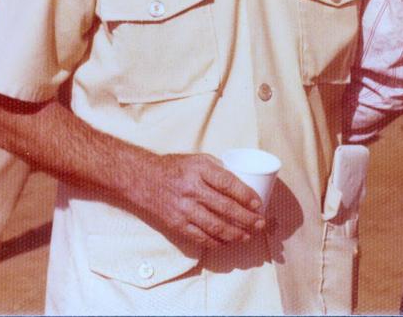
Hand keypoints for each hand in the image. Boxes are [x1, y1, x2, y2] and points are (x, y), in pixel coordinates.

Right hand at [131, 153, 266, 249]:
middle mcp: (192, 190)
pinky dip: (217, 242)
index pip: (228, 184)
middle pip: (225, 208)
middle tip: (260, 223)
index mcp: (200, 170)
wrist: (142, 180)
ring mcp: (184, 209)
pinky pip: (200, 237)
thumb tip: (243, 181)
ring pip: (215, 227)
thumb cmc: (174, 168)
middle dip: (247, 218)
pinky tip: (228, 242)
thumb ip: (219, 169)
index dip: (246, 195)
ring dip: (235, 234)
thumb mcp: (198, 160)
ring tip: (248, 236)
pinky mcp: (176, 225)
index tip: (258, 203)